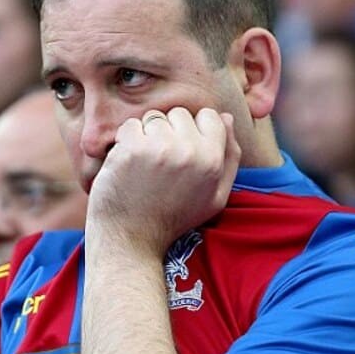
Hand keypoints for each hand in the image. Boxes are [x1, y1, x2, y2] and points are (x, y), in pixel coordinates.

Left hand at [86, 107, 240, 254]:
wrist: (131, 239)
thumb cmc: (174, 218)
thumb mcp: (215, 196)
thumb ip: (229, 156)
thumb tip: (227, 117)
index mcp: (213, 161)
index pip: (210, 116)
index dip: (194, 130)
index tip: (182, 152)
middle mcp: (190, 151)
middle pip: (180, 114)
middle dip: (169, 131)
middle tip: (160, 162)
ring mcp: (159, 148)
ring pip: (153, 118)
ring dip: (146, 136)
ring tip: (144, 165)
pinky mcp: (132, 149)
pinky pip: (130, 125)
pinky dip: (126, 141)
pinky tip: (128, 164)